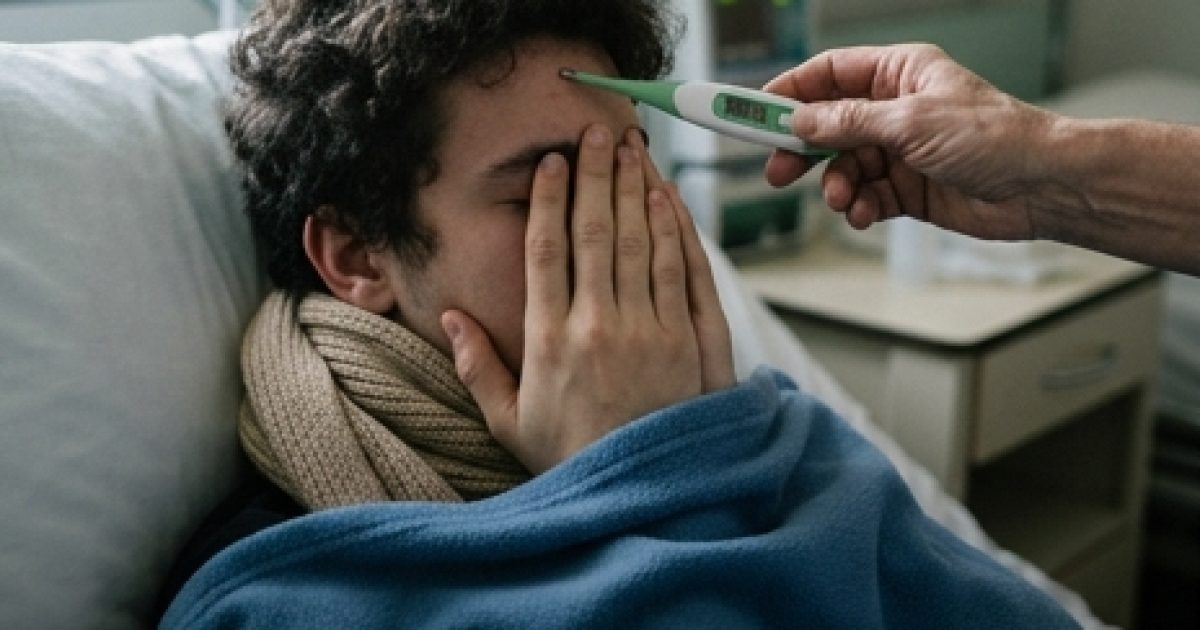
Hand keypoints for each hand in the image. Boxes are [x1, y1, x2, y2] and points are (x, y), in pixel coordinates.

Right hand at [442, 125, 733, 472]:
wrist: (646, 499)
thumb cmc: (572, 461)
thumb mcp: (509, 423)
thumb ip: (478, 367)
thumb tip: (447, 318)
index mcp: (550, 341)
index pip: (548, 251)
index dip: (551, 199)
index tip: (553, 163)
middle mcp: (601, 326)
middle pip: (597, 232)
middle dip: (597, 175)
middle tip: (596, 132)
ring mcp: (653, 331)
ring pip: (642, 242)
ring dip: (637, 190)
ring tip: (632, 150)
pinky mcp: (693, 341)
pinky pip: (683, 273)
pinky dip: (676, 231)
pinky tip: (668, 201)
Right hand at [763, 43, 1059, 240]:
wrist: (1041, 187)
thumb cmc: (996, 138)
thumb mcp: (910, 122)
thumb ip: (848, 122)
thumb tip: (801, 121)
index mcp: (899, 73)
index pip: (829, 74)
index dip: (789, 92)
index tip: (754, 112)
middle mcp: (896, 109)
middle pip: (827, 124)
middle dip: (802, 149)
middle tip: (776, 170)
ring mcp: (901, 150)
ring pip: (843, 166)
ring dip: (835, 186)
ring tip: (842, 199)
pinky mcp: (908, 188)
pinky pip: (865, 195)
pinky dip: (858, 207)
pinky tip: (864, 213)